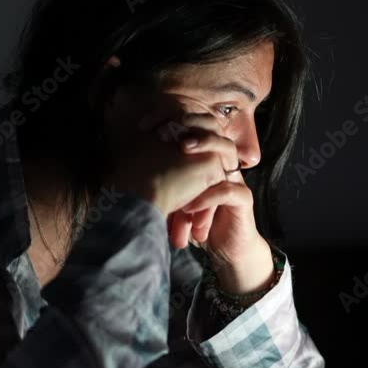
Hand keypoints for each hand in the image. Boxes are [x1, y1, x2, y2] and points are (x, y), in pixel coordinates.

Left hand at [138, 111, 274, 294]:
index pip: (192, 123)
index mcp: (206, 158)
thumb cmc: (194, 221)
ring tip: (182, 150)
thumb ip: (158, 177)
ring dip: (204, 146)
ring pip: (227, 150)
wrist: (225, 249)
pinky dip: (206, 198)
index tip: (145, 126)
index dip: (170, 118)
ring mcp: (235, 178)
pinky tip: (187, 207)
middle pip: (213, 127)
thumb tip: (123, 156)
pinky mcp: (243, 200)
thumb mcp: (170, 195)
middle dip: (189, 125)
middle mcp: (223, 162)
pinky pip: (227, 191)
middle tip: (164, 133)